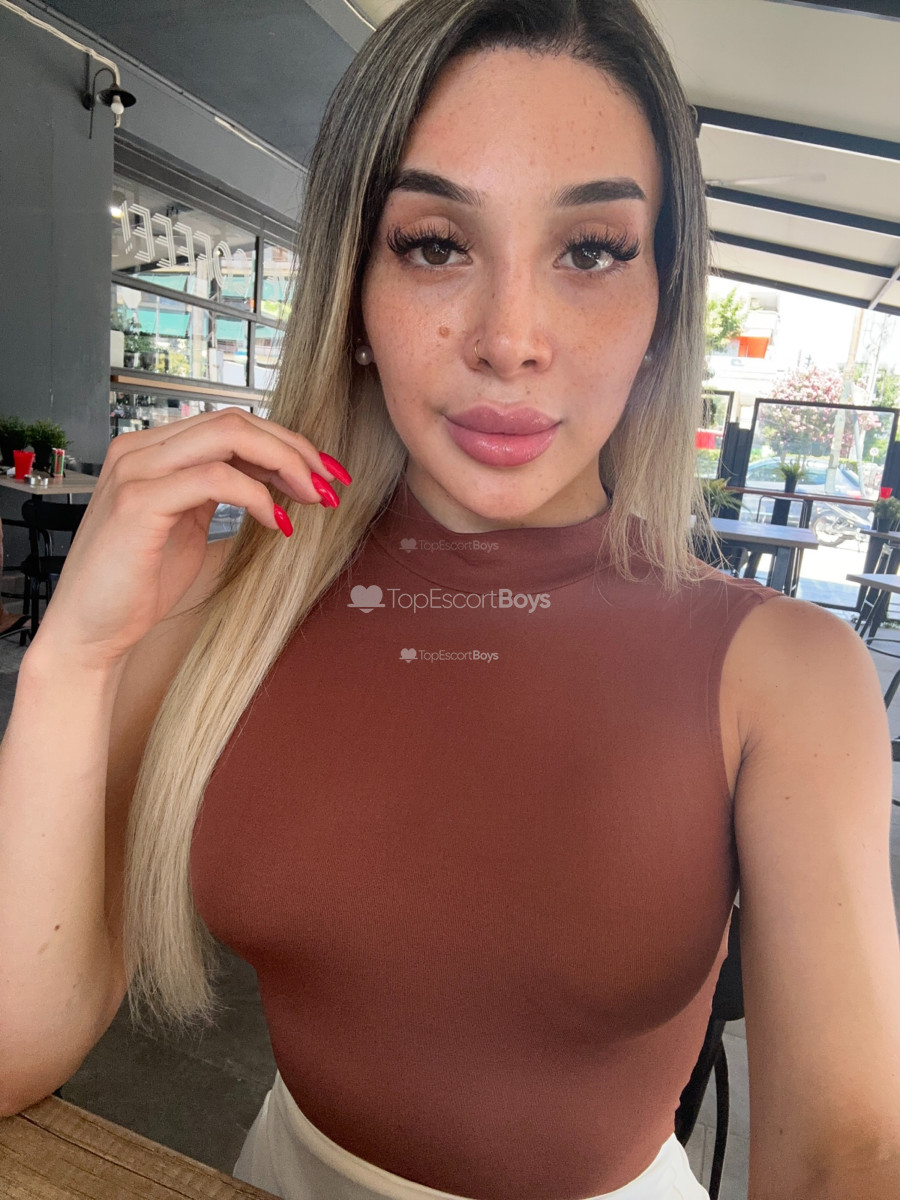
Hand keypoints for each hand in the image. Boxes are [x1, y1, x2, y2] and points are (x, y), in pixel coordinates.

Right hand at [31, 408, 349, 666]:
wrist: (91, 632)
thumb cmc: (138, 586)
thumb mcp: (189, 526)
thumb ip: (221, 494)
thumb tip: (276, 481)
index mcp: (153, 452)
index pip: (230, 424)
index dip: (284, 442)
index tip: (322, 473)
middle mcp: (140, 450)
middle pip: (235, 420)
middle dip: (293, 448)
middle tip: (331, 482)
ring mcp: (136, 471)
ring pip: (228, 436)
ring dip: (284, 464)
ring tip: (314, 498)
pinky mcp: (138, 502)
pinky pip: (215, 478)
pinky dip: (257, 495)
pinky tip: (277, 523)